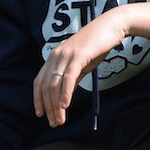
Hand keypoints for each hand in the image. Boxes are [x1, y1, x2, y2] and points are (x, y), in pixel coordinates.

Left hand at [33, 7, 128, 127]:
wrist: (111, 26)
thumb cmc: (97, 44)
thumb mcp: (81, 63)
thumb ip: (71, 77)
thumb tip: (65, 95)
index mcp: (54, 57)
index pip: (39, 81)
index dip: (38, 99)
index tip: (40, 114)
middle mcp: (56, 56)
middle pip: (46, 87)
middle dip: (48, 108)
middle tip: (54, 123)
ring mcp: (66, 55)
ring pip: (55, 85)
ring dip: (56, 106)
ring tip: (60, 120)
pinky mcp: (78, 56)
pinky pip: (68, 78)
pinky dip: (66, 94)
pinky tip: (66, 106)